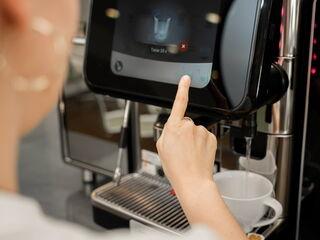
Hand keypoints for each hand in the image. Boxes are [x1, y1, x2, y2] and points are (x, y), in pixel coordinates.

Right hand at [156, 75, 216, 193]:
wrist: (192, 180)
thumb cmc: (176, 167)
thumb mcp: (161, 148)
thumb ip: (167, 132)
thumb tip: (174, 128)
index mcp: (174, 127)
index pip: (179, 102)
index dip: (182, 88)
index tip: (186, 79)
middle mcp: (189, 126)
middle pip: (186, 122)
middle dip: (184, 132)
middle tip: (181, 148)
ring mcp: (201, 131)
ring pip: (196, 130)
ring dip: (193, 139)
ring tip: (190, 153)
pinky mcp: (211, 137)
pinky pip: (205, 136)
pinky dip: (202, 143)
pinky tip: (198, 153)